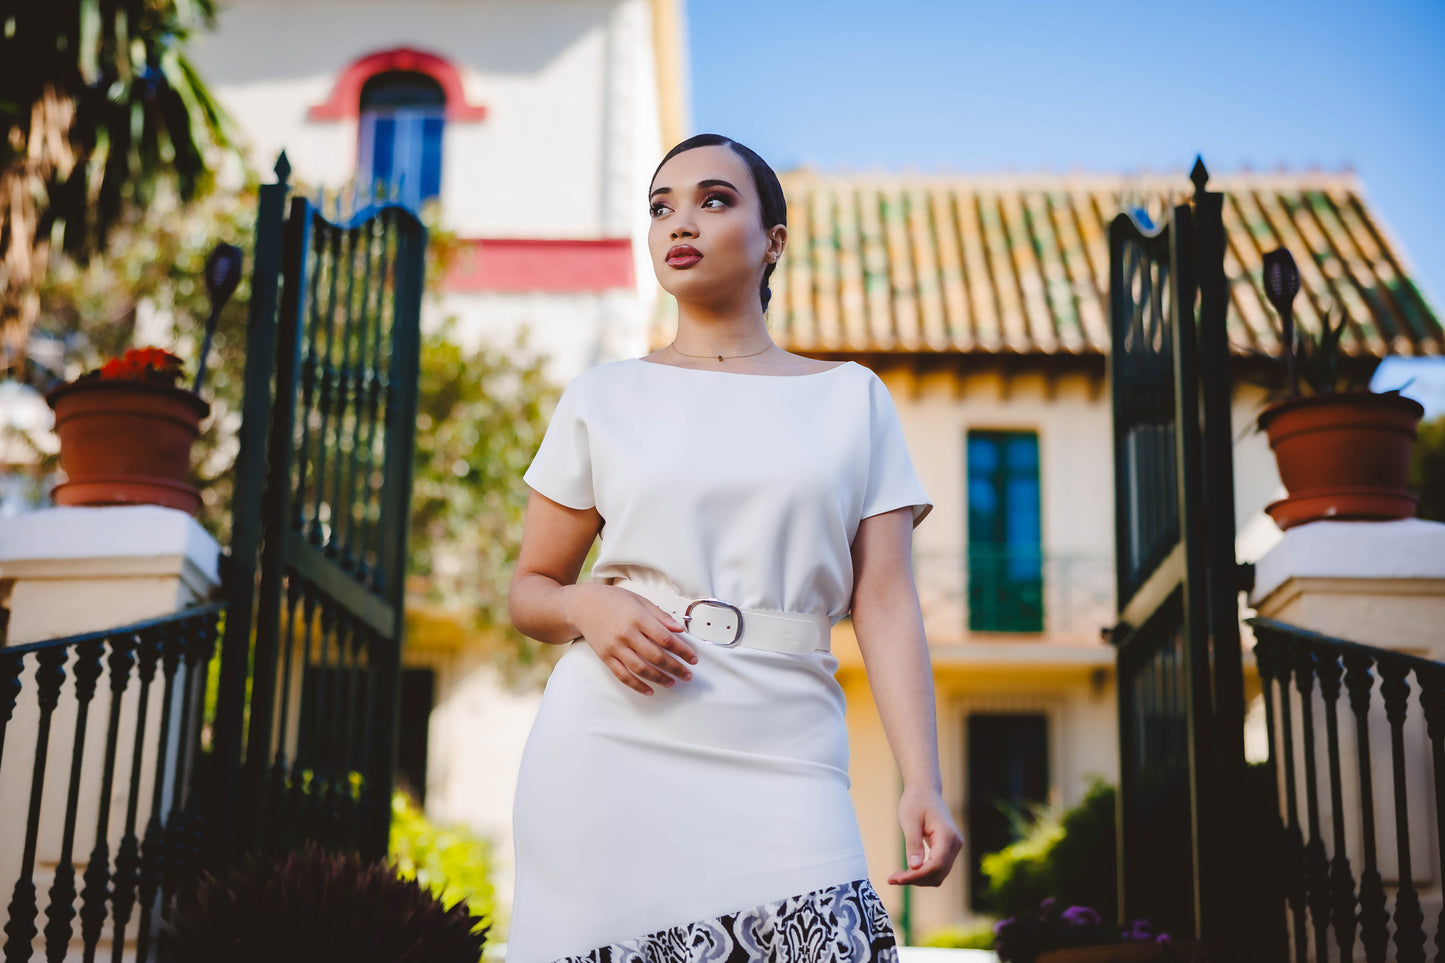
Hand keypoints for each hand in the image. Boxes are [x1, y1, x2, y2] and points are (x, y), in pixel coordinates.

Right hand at [564, 583, 698, 694]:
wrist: (583, 605)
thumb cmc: (614, 600)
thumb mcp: (640, 600)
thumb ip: (660, 616)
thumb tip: (679, 630)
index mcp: (638, 617)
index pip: (665, 638)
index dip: (682, 650)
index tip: (693, 658)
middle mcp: (626, 634)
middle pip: (656, 656)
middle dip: (675, 668)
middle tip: (688, 675)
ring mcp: (615, 647)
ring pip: (640, 669)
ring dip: (659, 679)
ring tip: (672, 683)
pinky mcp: (605, 657)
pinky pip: (622, 675)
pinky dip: (637, 685)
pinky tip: (649, 690)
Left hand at [887, 785, 962, 886]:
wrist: (925, 790)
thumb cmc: (915, 801)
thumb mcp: (909, 820)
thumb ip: (913, 843)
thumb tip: (914, 867)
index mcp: (947, 835)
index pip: (935, 865)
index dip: (916, 876)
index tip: (895, 878)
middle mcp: (955, 843)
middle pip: (938, 873)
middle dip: (915, 879)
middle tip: (892, 879)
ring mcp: (954, 847)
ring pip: (939, 874)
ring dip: (919, 879)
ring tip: (897, 876)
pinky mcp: (948, 849)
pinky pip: (937, 868)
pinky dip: (923, 873)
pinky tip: (907, 872)